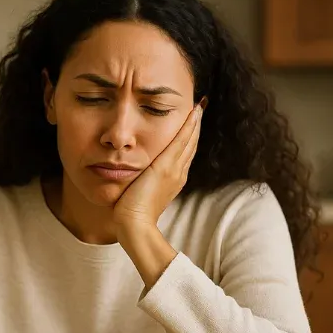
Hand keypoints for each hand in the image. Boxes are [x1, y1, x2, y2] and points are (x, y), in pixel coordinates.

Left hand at [113, 101, 203, 231]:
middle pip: (191, 145)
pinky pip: (181, 141)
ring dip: (194, 123)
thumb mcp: (141, 192)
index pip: (184, 153)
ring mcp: (175, 170)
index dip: (189, 138)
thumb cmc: (132, 214)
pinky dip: (189, 126)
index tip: (192, 123)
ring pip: (189, 141)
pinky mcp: (166, 167)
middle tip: (200, 109)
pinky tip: (193, 112)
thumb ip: (143, 181)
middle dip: (195, 127)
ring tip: (198, 107)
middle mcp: (178, 173)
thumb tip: (137, 175)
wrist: (135, 225)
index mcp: (174, 179)